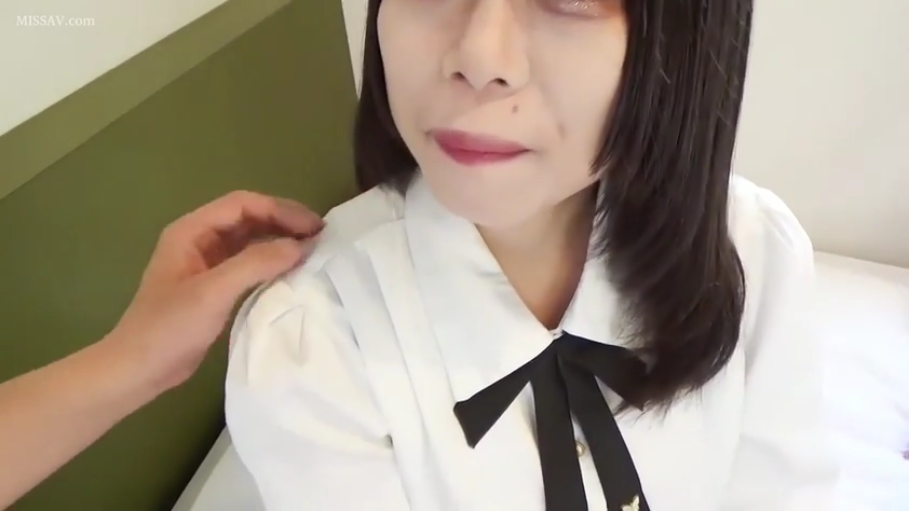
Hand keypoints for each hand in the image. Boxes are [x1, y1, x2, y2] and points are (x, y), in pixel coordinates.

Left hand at [107, 191, 323, 391]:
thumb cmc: (170, 327)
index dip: (280, 210)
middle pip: (248, 217)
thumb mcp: (213, 292)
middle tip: (320, 236)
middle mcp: (198, 239)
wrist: (139, 368)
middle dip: (284, 222)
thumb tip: (300, 246)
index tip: (313, 227)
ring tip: (311, 250)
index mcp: (191, 230)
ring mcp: (205, 262)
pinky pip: (247, 262)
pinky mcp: (212, 285)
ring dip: (279, 240)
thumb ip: (256, 263)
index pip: (242, 204)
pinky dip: (271, 261)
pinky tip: (290, 271)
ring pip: (249, 239)